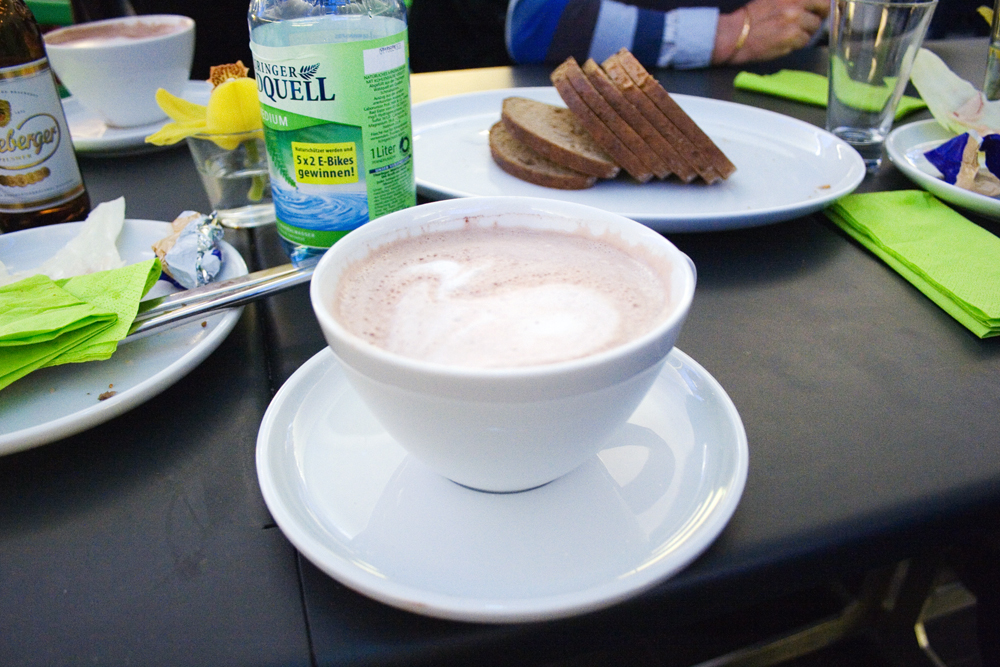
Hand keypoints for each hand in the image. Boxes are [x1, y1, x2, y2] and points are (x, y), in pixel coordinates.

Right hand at [711, 0, 828, 64]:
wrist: (735, 34)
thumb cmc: (750, 18)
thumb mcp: (771, 0)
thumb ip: (789, 1)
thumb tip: (805, 5)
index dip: (823, 6)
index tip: (821, 10)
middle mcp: (796, 6)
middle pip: (821, 13)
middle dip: (816, 20)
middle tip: (808, 25)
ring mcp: (795, 22)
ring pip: (813, 29)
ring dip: (805, 33)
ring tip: (790, 36)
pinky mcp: (792, 38)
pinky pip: (804, 42)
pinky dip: (797, 44)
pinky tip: (785, 43)